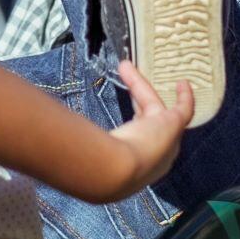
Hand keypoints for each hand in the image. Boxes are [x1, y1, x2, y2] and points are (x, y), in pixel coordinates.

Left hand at [86, 61, 192, 201]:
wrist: (118, 172)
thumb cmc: (101, 166)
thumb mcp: (88, 155)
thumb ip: (79, 146)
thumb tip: (55, 142)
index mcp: (137, 167)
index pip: (133, 141)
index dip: (129, 126)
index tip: (125, 119)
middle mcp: (156, 157)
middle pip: (144, 121)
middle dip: (134, 102)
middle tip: (122, 82)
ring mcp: (167, 141)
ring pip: (155, 107)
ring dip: (139, 87)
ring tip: (126, 66)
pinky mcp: (173, 126)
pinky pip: (184, 109)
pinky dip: (184, 97)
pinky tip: (182, 83)